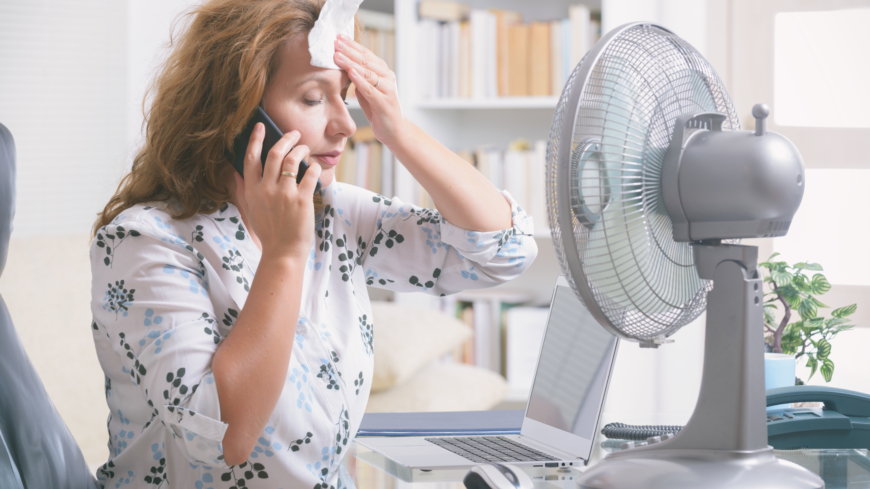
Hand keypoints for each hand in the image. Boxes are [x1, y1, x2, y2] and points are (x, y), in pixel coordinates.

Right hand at [233, 123, 321, 261]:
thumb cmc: (269, 232)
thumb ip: (243, 190)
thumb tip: (234, 174)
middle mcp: (266, 189)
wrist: (283, 253)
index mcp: (252, 190)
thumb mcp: (250, 210)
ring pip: (292, 159)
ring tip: (304, 149)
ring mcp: (284, 194)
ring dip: (300, 150)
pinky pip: (310, 174)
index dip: (255, 139)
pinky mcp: (302, 200)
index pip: (250, 158)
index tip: (261, 126)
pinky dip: (313, 167)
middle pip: (274, 153)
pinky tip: (315, 168)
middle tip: (293, 134)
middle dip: (285, 139)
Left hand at [333, 34, 404, 146]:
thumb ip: (359, 77)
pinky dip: (360, 80)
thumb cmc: (378, 109)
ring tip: (338, 55)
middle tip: (336, 42)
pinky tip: (350, 72)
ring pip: (368, 73)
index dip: (352, 45)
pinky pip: (370, 89)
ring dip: (351, 62)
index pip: (366, 54)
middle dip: (349, 50)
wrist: (394, 131)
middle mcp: (388, 78)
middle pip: (366, 61)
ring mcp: (388, 90)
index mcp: (383, 72)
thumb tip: (342, 64)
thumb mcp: (366, 90)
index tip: (339, 37)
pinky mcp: (385, 103)